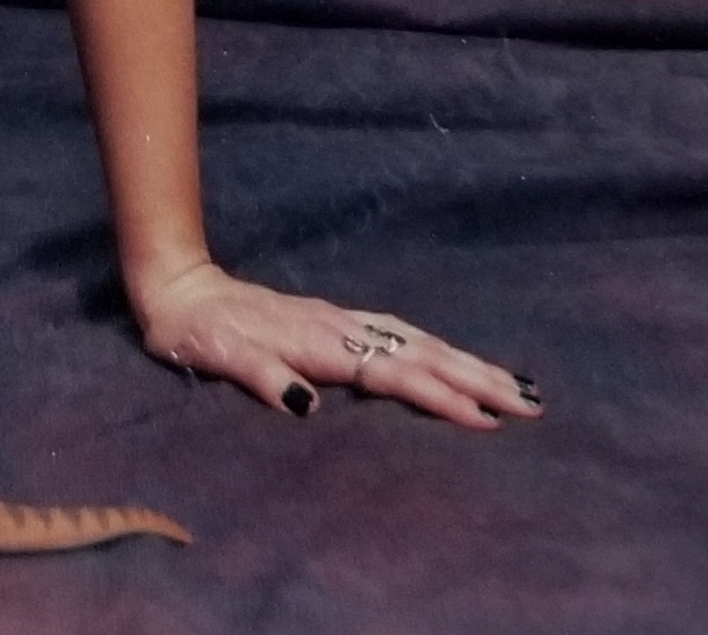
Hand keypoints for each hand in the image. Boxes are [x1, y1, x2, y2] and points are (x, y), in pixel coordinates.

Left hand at [134, 260, 540, 429]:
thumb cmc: (193, 332)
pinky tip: (453, 359)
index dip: (436, 396)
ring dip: (465, 363)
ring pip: (415, 340)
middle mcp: (335, 326)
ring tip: (516, 386)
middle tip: (532, 404)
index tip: (485, 420)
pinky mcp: (332, 319)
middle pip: (418, 352)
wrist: (175, 287)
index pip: (389, 373)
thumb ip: (261, 376)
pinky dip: (434, 348)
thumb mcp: (215, 357)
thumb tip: (307, 403)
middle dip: (476, 378)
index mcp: (315, 341)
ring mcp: (337, 319)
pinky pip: (397, 333)